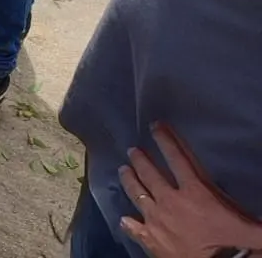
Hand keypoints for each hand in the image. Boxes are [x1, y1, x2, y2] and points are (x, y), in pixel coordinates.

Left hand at [119, 124, 261, 257]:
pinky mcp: (150, 240)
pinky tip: (124, 218)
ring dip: (129, 180)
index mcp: (196, 192)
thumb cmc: (235, 246)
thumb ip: (246, 210)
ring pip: (137, 194)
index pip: (178, 158)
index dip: (166, 140)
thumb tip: (256, 203)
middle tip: (132, 150)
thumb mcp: (249, 223)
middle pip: (150, 173)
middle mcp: (170, 201)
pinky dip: (128, 222)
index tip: (154, 126)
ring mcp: (156, 220)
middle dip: (140, 159)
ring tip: (122, 170)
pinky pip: (133, 228)